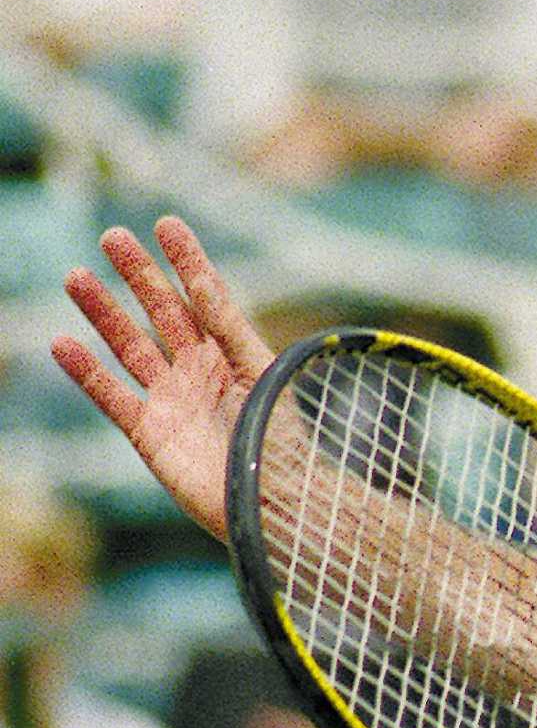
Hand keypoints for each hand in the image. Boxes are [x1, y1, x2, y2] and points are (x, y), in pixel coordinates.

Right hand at [50, 217, 275, 542]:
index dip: (186, 262)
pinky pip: (112, 396)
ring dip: (103, 313)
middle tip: (113, 238)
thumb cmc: (282, 442)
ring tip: (77, 275)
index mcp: (234, 356)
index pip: (205, 299)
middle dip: (138, 276)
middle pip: (161, 314)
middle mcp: (200, 373)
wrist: (275, 504)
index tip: (167, 224)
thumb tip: (204, 282)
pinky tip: (63, 342)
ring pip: (129, 346)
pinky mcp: (150, 434)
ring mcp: (172, 401)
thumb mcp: (262, 374)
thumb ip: (231, 330)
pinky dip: (86, 372)